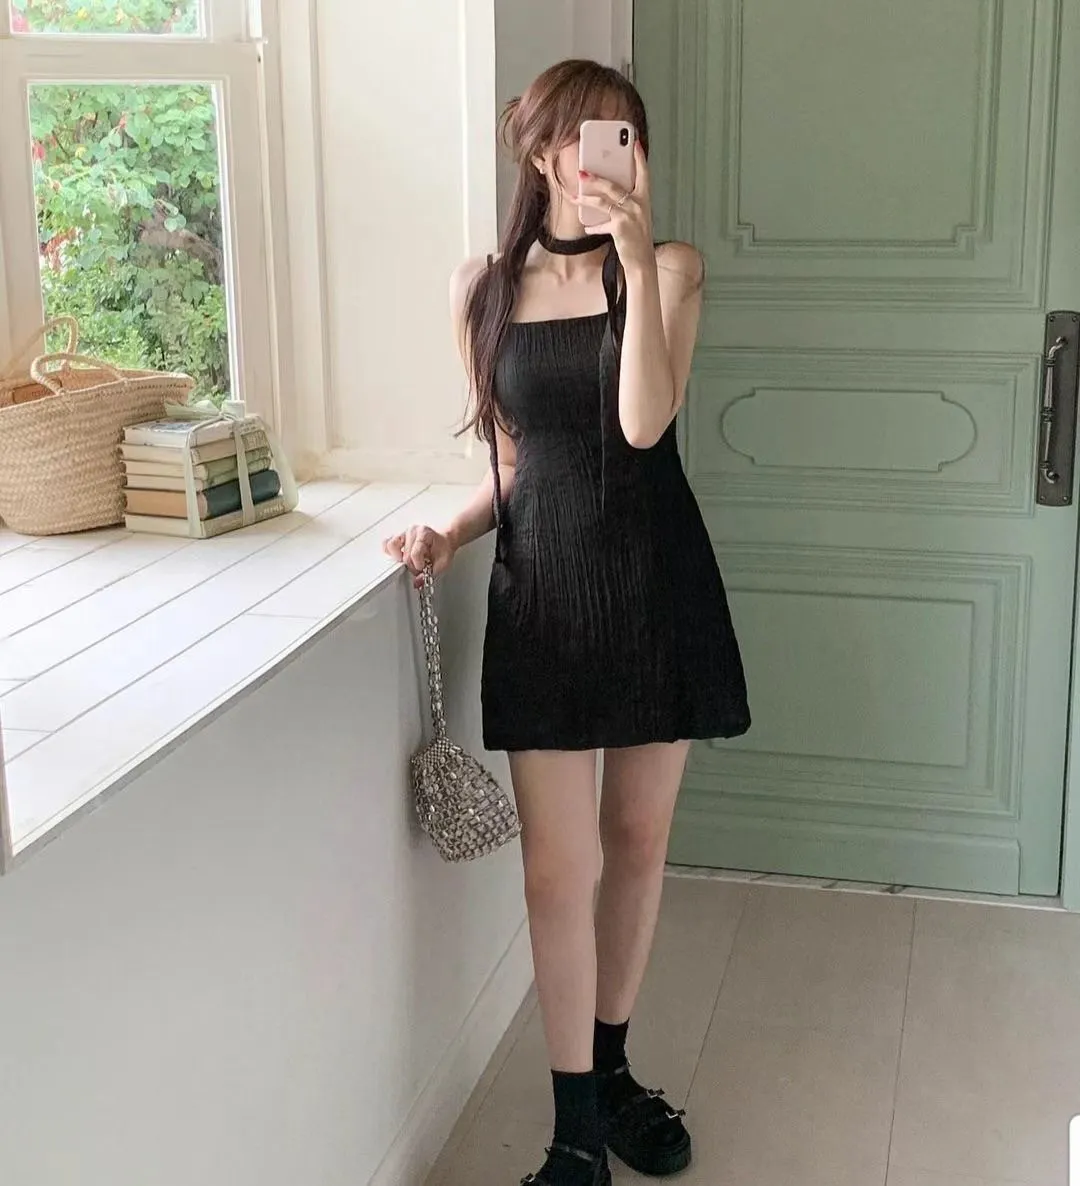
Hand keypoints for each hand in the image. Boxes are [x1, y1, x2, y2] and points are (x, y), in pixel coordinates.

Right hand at [382, 524, 456, 588]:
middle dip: (412, 566)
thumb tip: (418, 581)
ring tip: (408, 562)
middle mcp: (413, 531)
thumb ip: (431, 572)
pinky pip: (386, 544)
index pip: (415, 553)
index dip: (418, 565)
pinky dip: (390, 553)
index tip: (423, 567)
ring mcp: (403, 533)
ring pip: (391, 546)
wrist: (443, 542)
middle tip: (419, 567)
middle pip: (404, 555)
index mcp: (424, 534)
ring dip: (399, 559)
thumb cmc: (442, 550)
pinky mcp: (397, 537)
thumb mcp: (443, 562)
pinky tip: (398, 557)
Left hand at [573, 141, 653, 271]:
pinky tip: (588, 227)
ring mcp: (629, 215)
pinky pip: (601, 222)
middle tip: (581, 171)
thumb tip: (604, 194)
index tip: (634, 142)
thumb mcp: (636, 218)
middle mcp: (638, 204)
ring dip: (585, 198)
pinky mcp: (620, 227)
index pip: (643, 174)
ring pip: (602, 201)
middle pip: (613, 185)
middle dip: (595, 177)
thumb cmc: (637, 238)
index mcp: (644, 199)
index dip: (639, 158)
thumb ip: (625, 204)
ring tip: (574, 196)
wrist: (642, 261)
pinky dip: (593, 226)